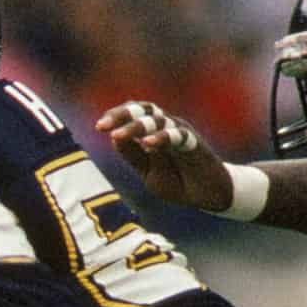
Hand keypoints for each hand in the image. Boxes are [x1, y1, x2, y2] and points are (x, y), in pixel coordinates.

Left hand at [96, 100, 230, 212]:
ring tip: (118, 135)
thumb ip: (133, 156)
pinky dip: (162, 138)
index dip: (117, 115)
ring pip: (159, 121)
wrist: (207, 196)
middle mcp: (168, 127)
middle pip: (145, 110)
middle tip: (102, 126)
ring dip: (137, 127)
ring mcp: (182, 133)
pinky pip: (179, 136)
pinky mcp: (195, 144)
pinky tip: (148, 143)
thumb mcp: (147, 171)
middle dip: (122, 115)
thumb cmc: (178, 180)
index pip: (135, 114)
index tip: (99, 126)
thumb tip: (114, 137)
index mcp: (154, 131)